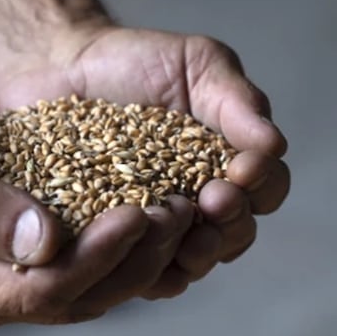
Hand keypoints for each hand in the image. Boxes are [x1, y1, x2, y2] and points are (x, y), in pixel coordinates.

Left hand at [0, 23, 290, 299]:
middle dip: (231, 222)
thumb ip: (237, 99)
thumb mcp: (197, 64)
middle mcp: (200, 206)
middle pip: (235, 235)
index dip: (263, 185)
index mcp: (230, 165)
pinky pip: (135, 274)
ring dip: (195, 254)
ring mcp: (157, 229)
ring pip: (189, 263)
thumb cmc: (137, 61)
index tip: (243, 169)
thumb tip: (274, 144)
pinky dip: (142, 269)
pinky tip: (135, 250)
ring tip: (183, 232)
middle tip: (214, 199)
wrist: (62, 65)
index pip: (267, 189)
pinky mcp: (111, 243)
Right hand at [0, 89, 203, 325]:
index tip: (136, 215)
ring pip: (98, 283)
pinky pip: (96, 257)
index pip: (42, 291)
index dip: (95, 258)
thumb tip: (43, 242)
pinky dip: (131, 237)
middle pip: (81, 296)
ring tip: (181, 207)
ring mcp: (19, 279)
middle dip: (134, 258)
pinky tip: (163, 204)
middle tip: (176, 211)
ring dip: (144, 251)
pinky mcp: (41, 255)